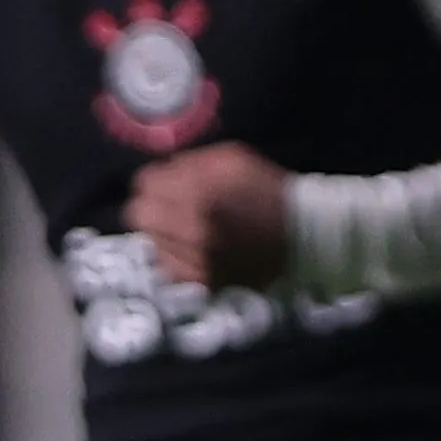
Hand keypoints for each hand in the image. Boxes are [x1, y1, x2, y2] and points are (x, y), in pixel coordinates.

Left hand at [124, 143, 294, 289]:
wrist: (301, 233)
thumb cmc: (264, 189)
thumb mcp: (230, 159)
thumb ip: (190, 162)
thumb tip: (161, 172)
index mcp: (199, 191)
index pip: (145, 183)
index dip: (153, 181)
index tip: (164, 185)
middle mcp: (193, 227)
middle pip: (139, 214)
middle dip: (150, 206)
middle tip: (166, 208)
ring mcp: (197, 258)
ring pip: (150, 242)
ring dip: (162, 232)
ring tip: (183, 229)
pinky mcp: (204, 281)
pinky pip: (167, 268)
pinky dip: (174, 257)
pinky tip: (189, 249)